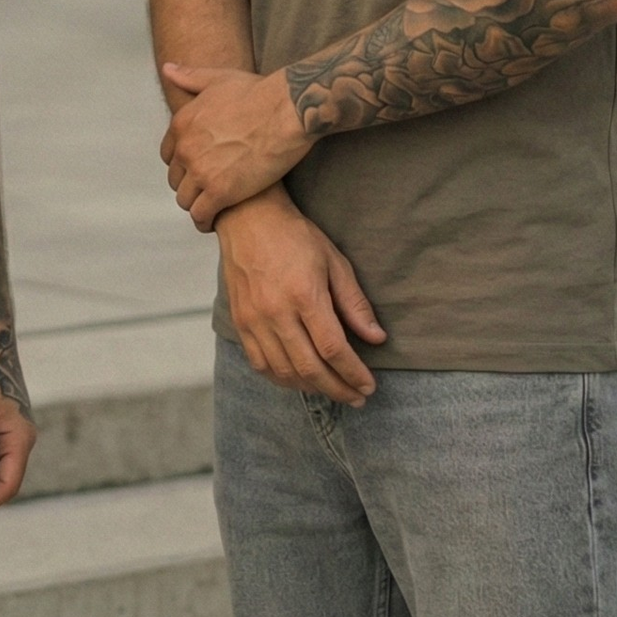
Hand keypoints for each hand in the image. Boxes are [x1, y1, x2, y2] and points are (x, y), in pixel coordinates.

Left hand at [161, 64, 311, 229]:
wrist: (286, 110)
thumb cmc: (259, 92)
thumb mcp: (219, 78)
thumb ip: (190, 77)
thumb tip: (168, 69)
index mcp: (182, 124)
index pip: (169, 155)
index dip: (184, 164)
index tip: (199, 169)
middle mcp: (185, 148)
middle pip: (177, 179)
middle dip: (191, 185)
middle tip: (210, 189)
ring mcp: (201, 171)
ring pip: (186, 200)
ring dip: (198, 204)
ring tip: (214, 207)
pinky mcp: (221, 192)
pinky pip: (202, 215)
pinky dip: (206, 221)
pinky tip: (216, 221)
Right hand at [217, 189, 385, 406]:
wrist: (248, 218)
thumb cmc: (294, 236)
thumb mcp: (334, 261)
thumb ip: (354, 303)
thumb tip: (376, 338)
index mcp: (304, 294)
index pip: (333, 349)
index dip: (353, 373)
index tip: (369, 385)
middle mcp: (276, 312)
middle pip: (310, 368)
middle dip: (338, 389)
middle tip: (357, 398)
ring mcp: (254, 320)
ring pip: (284, 371)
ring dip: (312, 388)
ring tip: (333, 390)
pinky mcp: (240, 322)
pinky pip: (260, 364)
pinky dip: (282, 379)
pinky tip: (299, 380)